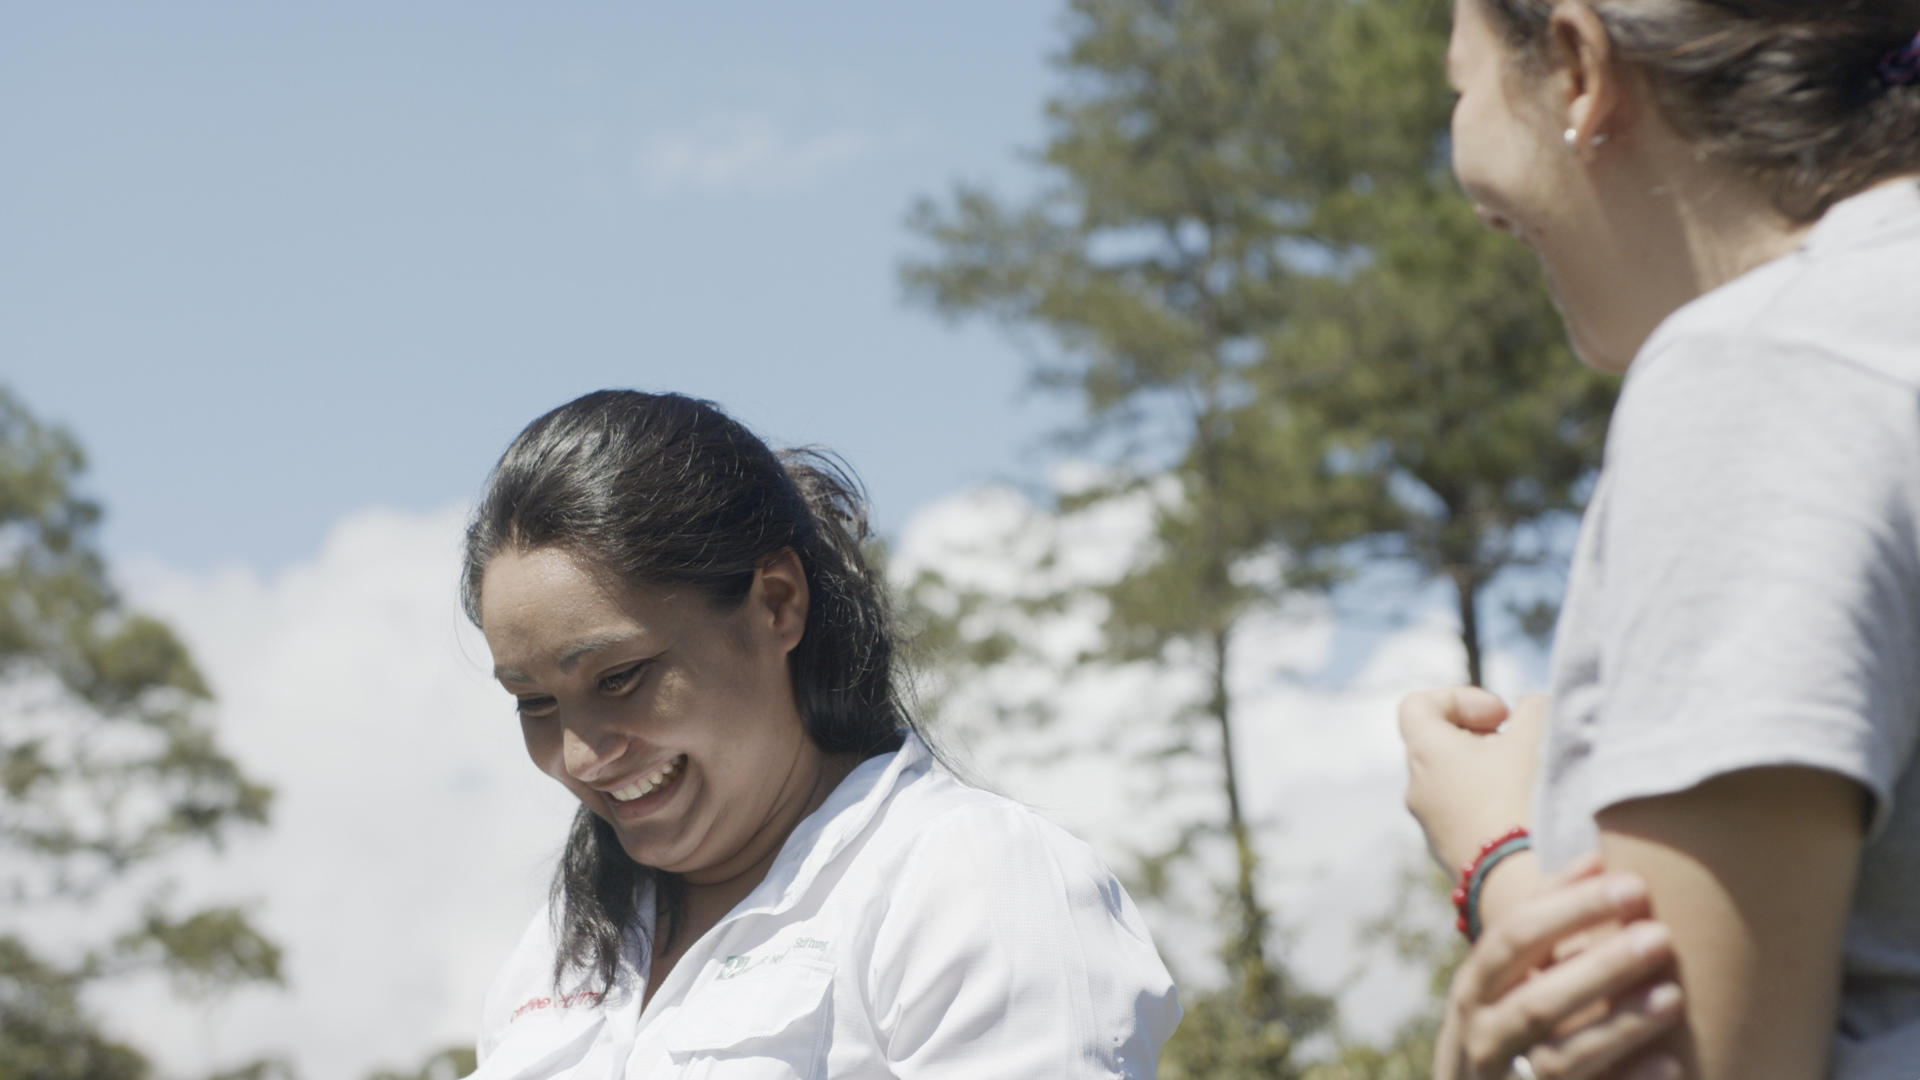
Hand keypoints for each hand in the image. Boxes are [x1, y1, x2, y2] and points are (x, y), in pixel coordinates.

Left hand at [1400, 686, 1545, 871]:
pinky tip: (1525, 815)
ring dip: (1489, 772)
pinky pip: (1464, 814)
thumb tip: (1530, 709)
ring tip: (1528, 782)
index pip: (1416, 705)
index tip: (1500, 717)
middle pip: (1439, 743)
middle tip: (1519, 747)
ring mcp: (1430, 824)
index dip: (1458, 698)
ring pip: (1453, 781)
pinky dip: (1490, 804)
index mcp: (1424, 752)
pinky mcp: (1450, 854)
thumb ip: (1534, 709)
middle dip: (1482, 737)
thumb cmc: (1525, 800)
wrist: (1524, 885)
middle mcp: (1416, 787)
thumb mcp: (1538, 736)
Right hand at [1435, 855, 1684, 1079]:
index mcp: (1474, 987)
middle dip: (1600, 967)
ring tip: (1673, 996)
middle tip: (1662, 935)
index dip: (1571, 908)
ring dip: (1619, 1026)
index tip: (1633, 884)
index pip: (1515, 937)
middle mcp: (1483, 1036)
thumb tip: (1597, 858)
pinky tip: (1671, 1062)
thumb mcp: (1506, 977)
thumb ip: (1544, 923)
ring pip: (1561, 1057)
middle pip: (1538, 998)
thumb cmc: (1504, 1025)